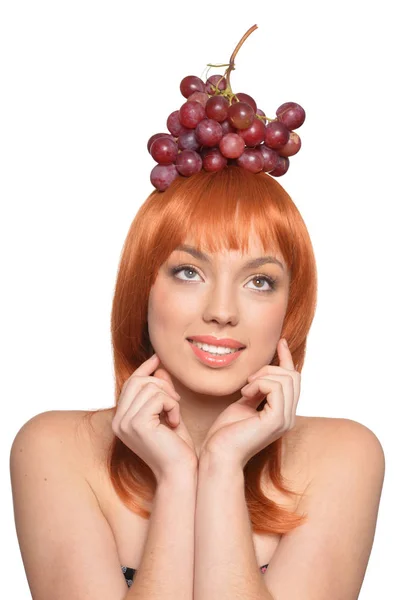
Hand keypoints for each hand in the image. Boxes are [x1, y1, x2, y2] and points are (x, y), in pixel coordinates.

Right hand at [112, 354, 197, 482]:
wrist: (180, 473)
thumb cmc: (176, 447)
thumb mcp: (168, 414)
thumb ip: (161, 392)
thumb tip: (159, 367)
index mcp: (121, 418)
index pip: (130, 384)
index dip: (144, 368)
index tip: (158, 357)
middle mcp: (118, 421)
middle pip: (137, 381)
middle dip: (161, 384)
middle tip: (175, 402)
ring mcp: (125, 423)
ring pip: (149, 387)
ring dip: (169, 398)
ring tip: (175, 415)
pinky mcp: (137, 424)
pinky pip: (157, 398)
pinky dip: (172, 406)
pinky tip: (175, 422)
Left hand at [199, 338, 300, 469]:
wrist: (217, 455)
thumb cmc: (225, 433)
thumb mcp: (243, 404)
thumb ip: (256, 391)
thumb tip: (260, 374)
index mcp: (282, 414)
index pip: (294, 381)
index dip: (287, 359)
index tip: (281, 342)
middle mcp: (288, 417)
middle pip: (293, 376)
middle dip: (270, 368)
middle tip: (248, 379)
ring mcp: (285, 420)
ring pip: (286, 379)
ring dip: (262, 376)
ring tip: (245, 389)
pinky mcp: (276, 421)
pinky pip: (276, 387)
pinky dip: (259, 383)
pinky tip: (245, 394)